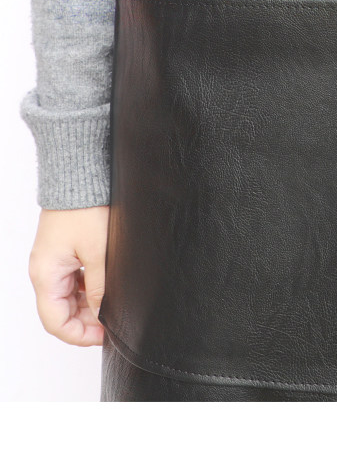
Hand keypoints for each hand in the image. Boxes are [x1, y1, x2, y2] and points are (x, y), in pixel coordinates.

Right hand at [28, 206, 108, 345]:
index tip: (104, 336)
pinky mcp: (64, 252)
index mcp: (46, 275)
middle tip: (114, 321)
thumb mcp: (98, 252)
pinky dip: (88, 289)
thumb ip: (100, 287)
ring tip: (114, 305)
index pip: (56, 321)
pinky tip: (107, 287)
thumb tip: (104, 314)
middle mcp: (45, 271)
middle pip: (61, 311)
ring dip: (89, 305)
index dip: (80, 335)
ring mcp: (53, 261)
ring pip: (68, 297)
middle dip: (87, 321)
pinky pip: (73, 280)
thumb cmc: (85, 209)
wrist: (80, 178)